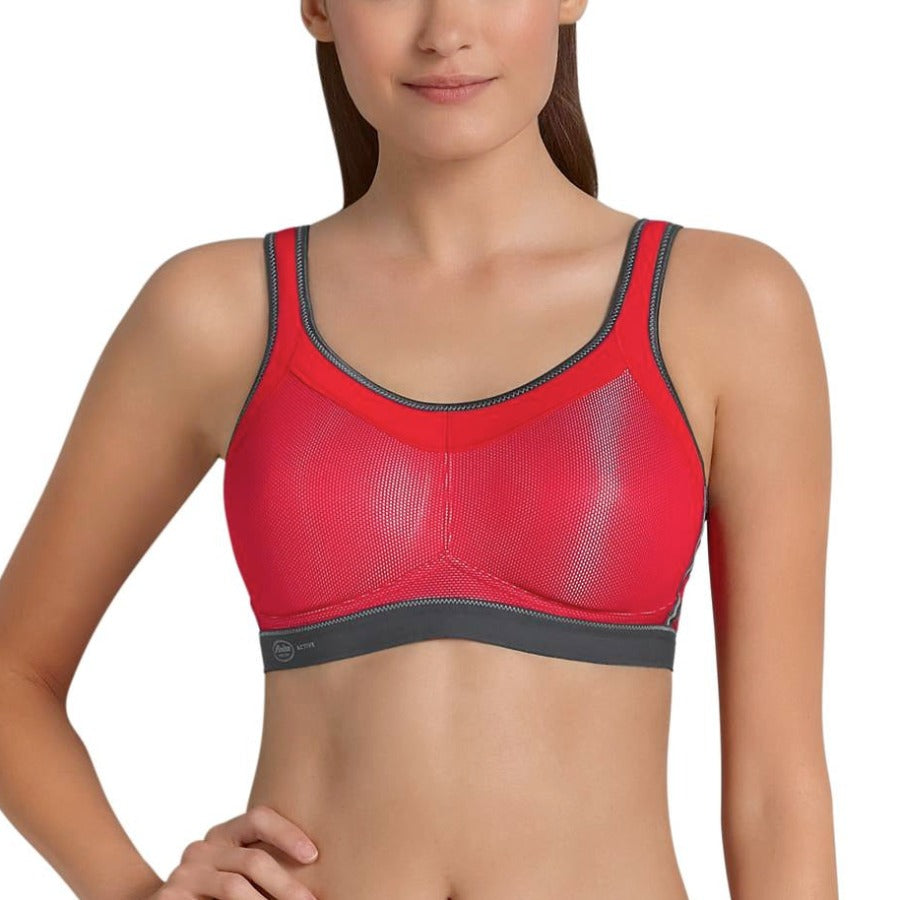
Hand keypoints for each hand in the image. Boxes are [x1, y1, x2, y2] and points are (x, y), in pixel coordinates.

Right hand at [149, 803, 318, 898]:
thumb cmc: (214, 896)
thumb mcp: (239, 874)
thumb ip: (261, 867)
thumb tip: (314, 867)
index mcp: (224, 835)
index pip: (259, 818)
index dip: (287, 833)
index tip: (313, 855)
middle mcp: (202, 848)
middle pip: (254, 859)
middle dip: (287, 885)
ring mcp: (184, 874)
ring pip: (234, 887)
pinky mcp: (170, 898)